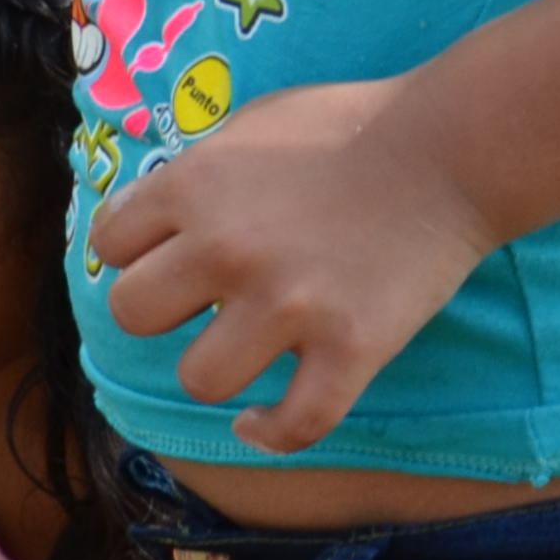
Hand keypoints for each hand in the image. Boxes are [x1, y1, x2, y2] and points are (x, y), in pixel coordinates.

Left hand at [90, 74, 499, 451]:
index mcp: (196, 188)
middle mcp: (228, 248)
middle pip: (132, 315)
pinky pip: (294, 424)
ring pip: (199, 379)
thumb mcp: (250, 126)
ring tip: (244, 351)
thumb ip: (195, 175)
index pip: (108, 245)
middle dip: (161, 313)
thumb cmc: (349, 126)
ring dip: (216, 370)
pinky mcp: (350, 347)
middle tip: (199, 304)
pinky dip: (271, 433)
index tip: (163, 258)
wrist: (451, 148)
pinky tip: (260, 421)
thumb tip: (149, 220)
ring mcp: (289, 303)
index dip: (131, 255)